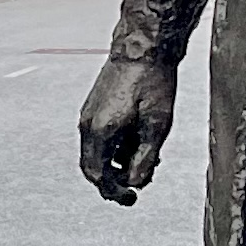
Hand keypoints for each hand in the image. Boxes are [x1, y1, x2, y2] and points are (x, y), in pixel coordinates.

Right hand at [79, 58, 177, 205]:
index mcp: (101, 132)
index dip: (114, 192)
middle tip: (134, 187)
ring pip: (97, 152)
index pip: (98, 176)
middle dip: (114, 180)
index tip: (130, 198)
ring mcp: (88, 114)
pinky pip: (100, 137)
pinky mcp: (94, 106)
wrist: (143, 47)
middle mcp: (88, 124)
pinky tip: (138, 140)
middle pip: (93, 167)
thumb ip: (144, 160)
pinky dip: (115, 147)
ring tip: (147, 157)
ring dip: (118, 162)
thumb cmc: (152, 82)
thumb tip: (135, 182)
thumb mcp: (157, 127)